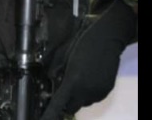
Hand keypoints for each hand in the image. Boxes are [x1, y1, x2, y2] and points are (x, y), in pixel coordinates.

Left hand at [40, 0, 135, 119]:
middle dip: (66, 102)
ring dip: (79, 96)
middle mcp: (85, 91)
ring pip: (84, 103)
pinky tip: (89, 79)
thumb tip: (50, 80)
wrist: (105, 39)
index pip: (58, 104)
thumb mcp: (62, 55)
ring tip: (79, 80)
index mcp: (72, 82)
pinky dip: (89, 92)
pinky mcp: (107, 90)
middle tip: (64, 89)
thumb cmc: (81, 44)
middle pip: (72, 107)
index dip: (51, 113)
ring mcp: (98, 92)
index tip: (45, 117)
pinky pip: (94, 97)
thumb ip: (54, 71)